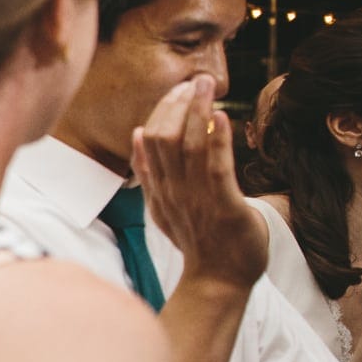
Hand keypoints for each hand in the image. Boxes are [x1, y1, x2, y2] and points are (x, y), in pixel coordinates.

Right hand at [132, 75, 266, 289]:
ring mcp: (197, 199)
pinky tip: (221, 117)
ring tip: (207, 85)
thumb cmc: (199, 241)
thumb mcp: (164, 205)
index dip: (163, 111)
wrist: (217, 281)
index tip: (179, 89)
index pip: (150, 140)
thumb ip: (149, 172)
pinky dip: (217, 140)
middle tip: (196, 80)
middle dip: (178, 105)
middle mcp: (173, 190)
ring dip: (197, 112)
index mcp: (159, 188)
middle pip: (164, 138)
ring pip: (188, 147)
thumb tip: (136, 133)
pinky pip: (216, 169)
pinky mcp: (225, 207)